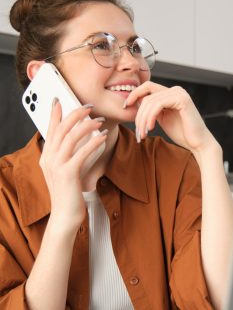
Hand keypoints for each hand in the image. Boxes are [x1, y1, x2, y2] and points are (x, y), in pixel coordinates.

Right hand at [39, 101, 106, 230]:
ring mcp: (57, 166)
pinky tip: (103, 137)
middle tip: (89, 106)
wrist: (65, 215)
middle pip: (61, 129)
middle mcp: (49, 159)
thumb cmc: (68, 192)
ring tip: (99, 120)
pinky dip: (94, 142)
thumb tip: (82, 137)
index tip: (59, 100)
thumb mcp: (65, 170)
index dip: (55, 114)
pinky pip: (82, 152)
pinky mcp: (68, 173)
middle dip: (75, 114)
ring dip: (87, 125)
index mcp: (47, 156)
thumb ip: (68, 154)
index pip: (50, 129)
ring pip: (70, 137)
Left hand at [125, 81, 216, 153]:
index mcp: (170, 92)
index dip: (134, 95)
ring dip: (143, 119)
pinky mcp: (182, 99)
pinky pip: (158, 105)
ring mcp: (179, 93)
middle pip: (146, 95)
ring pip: (150, 101)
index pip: (147, 87)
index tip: (126, 108)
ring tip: (143, 134)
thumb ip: (152, 109)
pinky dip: (150, 117)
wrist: (198, 143)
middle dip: (138, 114)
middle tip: (138, 132)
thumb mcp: (162, 118)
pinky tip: (150, 128)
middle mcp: (175, 90)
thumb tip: (135, 102)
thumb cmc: (182, 133)